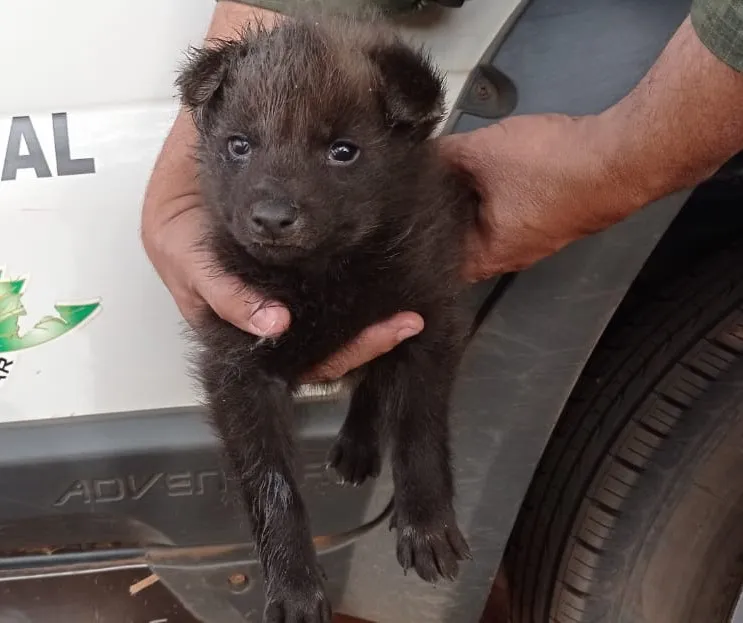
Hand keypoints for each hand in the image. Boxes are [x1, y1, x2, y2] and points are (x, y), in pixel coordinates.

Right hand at [142, 195, 423, 382]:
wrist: (190, 162)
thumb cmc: (177, 222)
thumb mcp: (187, 259)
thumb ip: (225, 295)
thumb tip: (273, 326)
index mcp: (252, 326)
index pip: (303, 358)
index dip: (340, 355)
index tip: (377, 337)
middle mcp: (281, 310)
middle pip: (332, 340)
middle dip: (370, 337)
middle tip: (405, 324)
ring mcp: (297, 283)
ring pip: (344, 312)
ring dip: (377, 312)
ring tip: (412, 307)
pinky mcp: (311, 251)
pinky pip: (345, 271)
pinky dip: (370, 272)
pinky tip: (395, 267)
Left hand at [439, 113, 641, 278]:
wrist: (619, 158)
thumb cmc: (548, 167)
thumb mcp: (482, 152)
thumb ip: (444, 155)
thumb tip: (420, 153)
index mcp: (490, 256)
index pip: (440, 264)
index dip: (421, 243)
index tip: (405, 220)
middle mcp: (514, 257)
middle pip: (466, 243)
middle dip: (446, 217)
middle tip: (421, 192)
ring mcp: (539, 239)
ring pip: (492, 224)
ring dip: (475, 203)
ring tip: (451, 175)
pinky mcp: (556, 217)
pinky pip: (517, 211)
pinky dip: (500, 194)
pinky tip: (491, 170)